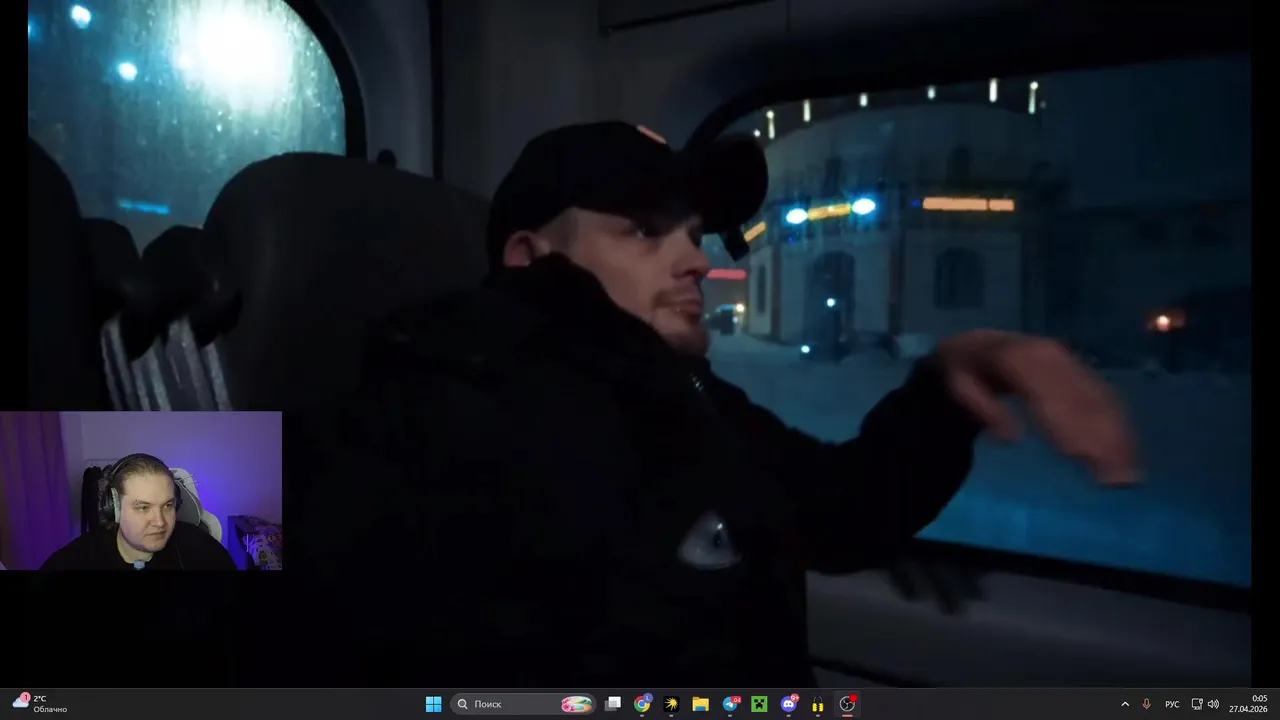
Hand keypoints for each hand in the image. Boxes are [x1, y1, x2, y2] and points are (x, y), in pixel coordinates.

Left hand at [936, 330, 1137, 485]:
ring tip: (1129, 476)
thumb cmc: (969, 371)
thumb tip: (1012, 438)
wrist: (984, 344)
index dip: (1065, 424)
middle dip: (1101, 439)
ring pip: (1100, 401)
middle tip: (1116, 479)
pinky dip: (1120, 427)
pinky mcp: (1083, 372)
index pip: (1046, 395)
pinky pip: (1106, 399)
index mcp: (1020, 358)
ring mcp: (1071, 363)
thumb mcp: (959, 385)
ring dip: (1118, 438)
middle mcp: (1053, 357)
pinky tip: (1130, 455)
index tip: (1079, 456)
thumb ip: (983, 409)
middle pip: (1081, 400)